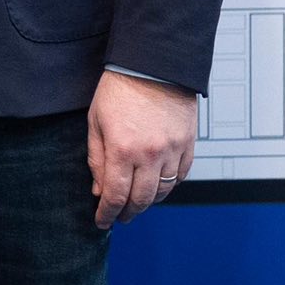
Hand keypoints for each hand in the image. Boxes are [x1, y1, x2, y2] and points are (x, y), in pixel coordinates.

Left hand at [87, 70, 196, 227]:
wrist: (152, 64)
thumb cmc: (120, 88)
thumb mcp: (96, 121)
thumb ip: (97, 158)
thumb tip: (99, 190)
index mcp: (122, 149)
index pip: (115, 195)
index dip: (107, 213)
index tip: (102, 221)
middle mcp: (149, 155)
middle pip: (141, 200)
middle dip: (128, 213)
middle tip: (120, 216)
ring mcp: (172, 151)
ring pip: (163, 192)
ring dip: (149, 202)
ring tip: (137, 202)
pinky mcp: (188, 144)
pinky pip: (181, 176)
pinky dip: (169, 186)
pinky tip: (159, 186)